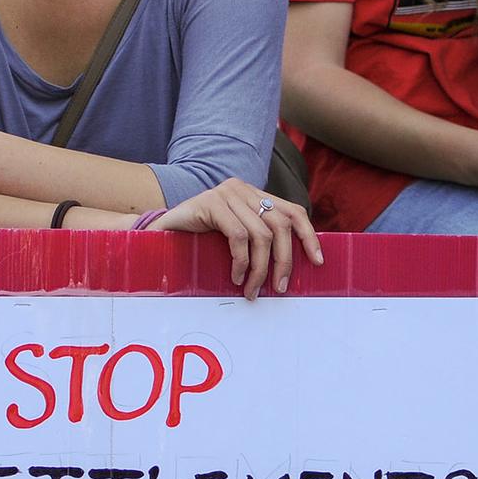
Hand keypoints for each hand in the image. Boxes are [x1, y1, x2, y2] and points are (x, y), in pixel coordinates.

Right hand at [152, 178, 323, 299]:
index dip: (309, 236)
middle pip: (281, 225)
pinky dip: (240, 261)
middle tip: (278, 288)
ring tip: (251, 289)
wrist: (159, 235)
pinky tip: (235, 276)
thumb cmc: (198, 242)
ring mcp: (227, 193)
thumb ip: (258, 241)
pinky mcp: (210, 203)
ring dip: (259, 268)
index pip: (293, 211)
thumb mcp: (235, 239)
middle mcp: (243, 189)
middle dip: (284, 260)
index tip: (318, 262)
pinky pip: (238, 236)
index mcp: (254, 195)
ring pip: (261, 234)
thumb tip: (290, 267)